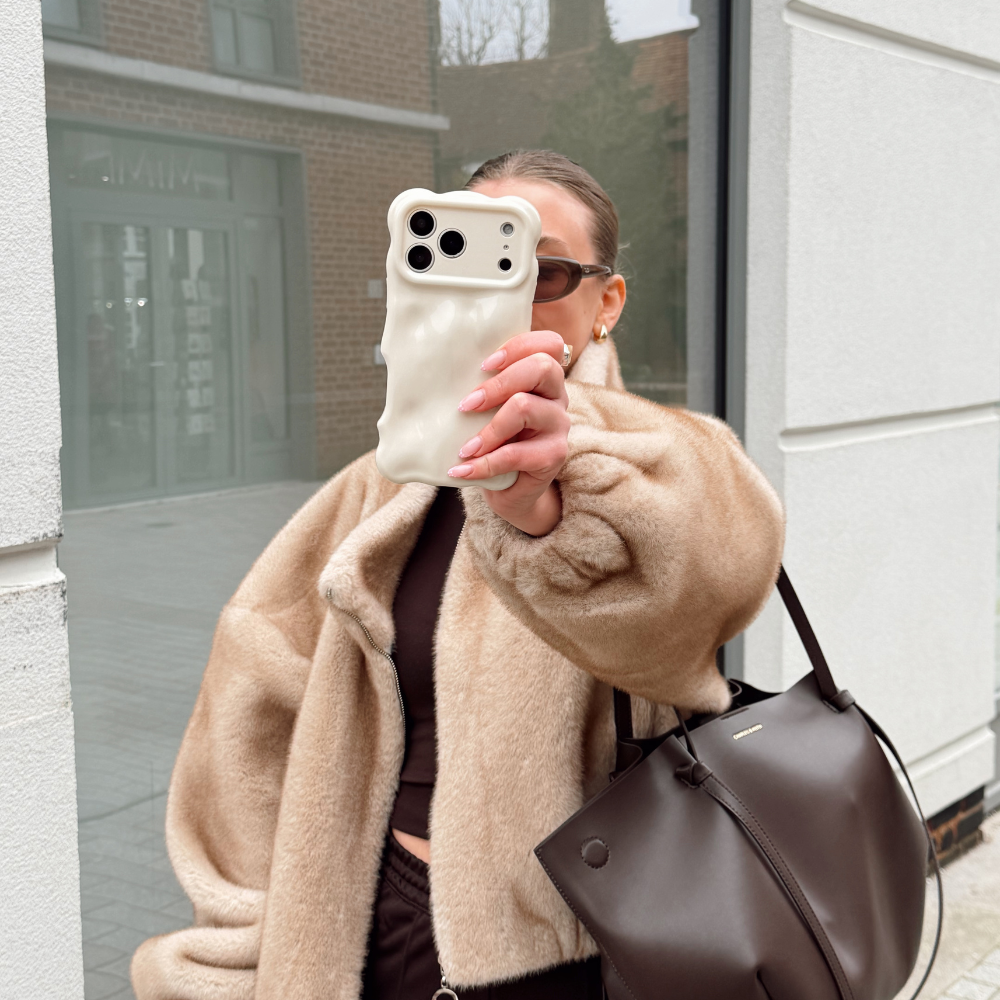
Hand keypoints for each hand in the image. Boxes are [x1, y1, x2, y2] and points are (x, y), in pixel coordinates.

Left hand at [447, 331, 569, 535]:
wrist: (511, 489)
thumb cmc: (495, 442)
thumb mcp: (489, 410)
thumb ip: (480, 388)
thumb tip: (431, 374)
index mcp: (544, 377)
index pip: (549, 344)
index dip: (518, 346)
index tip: (484, 364)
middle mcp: (557, 396)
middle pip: (541, 368)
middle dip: (498, 383)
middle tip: (466, 405)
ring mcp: (559, 425)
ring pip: (525, 407)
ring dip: (488, 429)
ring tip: (465, 448)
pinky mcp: (554, 455)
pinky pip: (516, 454)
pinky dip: (484, 463)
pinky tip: (462, 469)